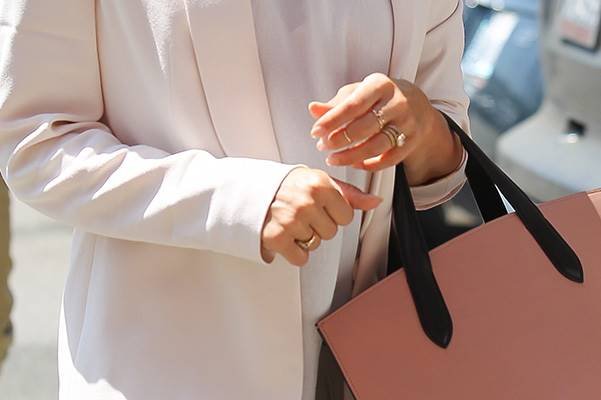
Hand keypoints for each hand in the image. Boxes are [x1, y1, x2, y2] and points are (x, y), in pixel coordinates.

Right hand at [261, 167, 381, 266]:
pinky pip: (300, 258)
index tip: (317, 206)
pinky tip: (285, 235)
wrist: (250, 191)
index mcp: (320, 184)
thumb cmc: (287, 186)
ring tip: (290, 222)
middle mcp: (306, 201)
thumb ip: (349, 194)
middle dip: (317, 226)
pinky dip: (292, 252)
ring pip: (315, 244)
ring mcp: (290, 220)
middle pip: (331, 232)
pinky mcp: (276, 237)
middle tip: (300, 214)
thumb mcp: (319, 181)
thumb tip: (375, 202)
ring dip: (303, 238)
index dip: (333, 214)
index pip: (346, 216)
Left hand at [309, 73, 461, 185]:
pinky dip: (370, 165)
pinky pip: (389, 159)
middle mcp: (397, 103)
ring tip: (333, 159)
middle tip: (322, 146)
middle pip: (364, 127)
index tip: (316, 131)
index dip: (332, 120)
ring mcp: (407, 123)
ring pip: (377, 146)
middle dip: (339, 140)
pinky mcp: (412, 141)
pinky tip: (354, 164)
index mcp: (380, 85)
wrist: (416, 104)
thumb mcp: (357, 93)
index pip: (353, 105)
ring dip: (351, 156)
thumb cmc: (379, 98)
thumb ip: (335, 104)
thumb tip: (313, 109)